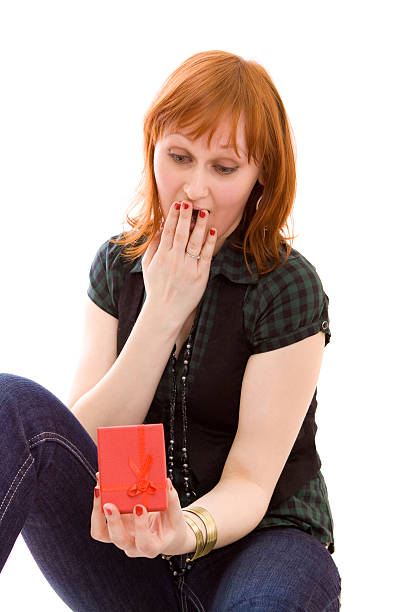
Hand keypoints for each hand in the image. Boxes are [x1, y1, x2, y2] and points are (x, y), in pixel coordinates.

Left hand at [90, 472, 190, 557]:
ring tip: (99, 491)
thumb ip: (171, 500)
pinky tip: (100, 490)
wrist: (164, 535)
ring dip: (98, 513)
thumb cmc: (171, 526)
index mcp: (152, 546)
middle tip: (109, 504)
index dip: (140, 527)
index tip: (140, 507)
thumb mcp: (176, 515)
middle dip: (113, 521)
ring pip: (102, 533)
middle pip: (119, 539)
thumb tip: (166, 483)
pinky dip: (96, 508)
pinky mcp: (113, 530)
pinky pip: (99, 524)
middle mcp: (133, 546)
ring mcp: (121, 539)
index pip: (144, 543)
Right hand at [141, 201, 216, 324]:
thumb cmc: (156, 288)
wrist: (164, 312)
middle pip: (181, 233)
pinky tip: (213, 231)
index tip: (178, 204)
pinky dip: (209, 242)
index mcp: (161, 256)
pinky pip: (206, 255)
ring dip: (200, 226)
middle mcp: (174, 260)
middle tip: (190, 203)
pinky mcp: (200, 276)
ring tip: (204, 213)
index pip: (167, 231)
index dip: (173, 216)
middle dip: (186, 217)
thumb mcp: (148, 266)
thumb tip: (159, 228)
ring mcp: (188, 268)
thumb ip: (153, 246)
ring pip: (195, 242)